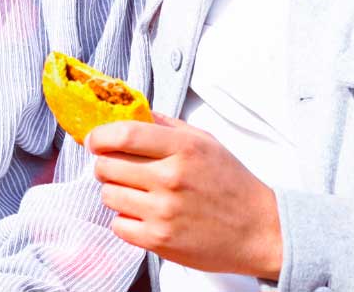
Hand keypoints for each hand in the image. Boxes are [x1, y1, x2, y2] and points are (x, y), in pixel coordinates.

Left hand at [88, 113, 282, 280]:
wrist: (259, 230)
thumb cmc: (230, 182)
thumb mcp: (204, 141)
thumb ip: (165, 125)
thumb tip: (128, 113)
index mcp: (183, 147)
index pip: (124, 134)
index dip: (100, 136)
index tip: (94, 140)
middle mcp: (171, 177)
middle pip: (108, 165)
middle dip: (105, 165)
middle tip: (117, 168)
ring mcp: (164, 211)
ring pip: (108, 195)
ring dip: (115, 192)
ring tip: (135, 192)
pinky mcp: (160, 241)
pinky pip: (118, 225)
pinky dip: (125, 220)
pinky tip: (143, 215)